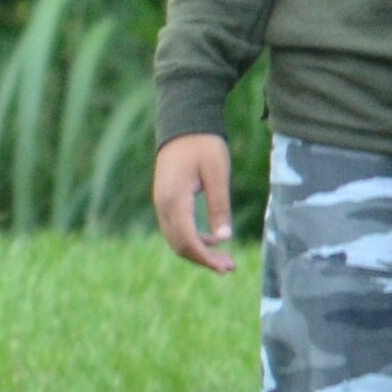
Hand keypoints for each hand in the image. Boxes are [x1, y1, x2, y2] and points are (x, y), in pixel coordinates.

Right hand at [153, 133, 237, 274]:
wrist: (183, 124)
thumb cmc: (203, 146)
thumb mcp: (217, 174)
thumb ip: (219, 206)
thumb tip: (224, 238)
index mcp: (174, 199)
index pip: (187, 240)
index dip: (206, 258)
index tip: (226, 267)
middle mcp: (162, 204)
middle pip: (179, 244)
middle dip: (203, 260)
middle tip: (230, 267)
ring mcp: (161, 202)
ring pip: (176, 238)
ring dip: (199, 251)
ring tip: (225, 259)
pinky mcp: (166, 200)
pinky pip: (176, 228)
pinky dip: (193, 239)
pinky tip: (213, 240)